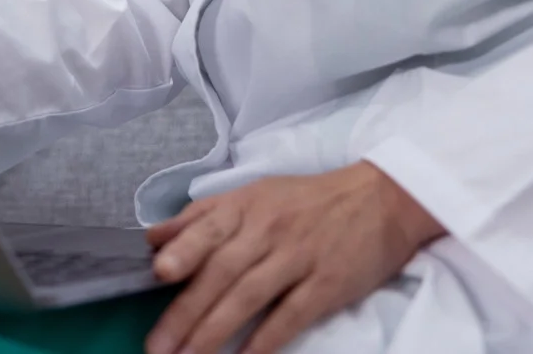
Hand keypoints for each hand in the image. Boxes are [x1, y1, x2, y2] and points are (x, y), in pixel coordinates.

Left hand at [145, 162, 444, 353]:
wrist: (381, 199)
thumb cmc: (307, 201)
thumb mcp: (253, 195)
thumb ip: (202, 218)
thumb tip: (151, 238)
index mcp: (246, 205)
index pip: (209, 227)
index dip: (184, 250)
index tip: (159, 274)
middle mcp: (268, 230)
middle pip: (221, 272)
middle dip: (185, 312)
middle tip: (157, 346)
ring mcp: (299, 257)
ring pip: (248, 297)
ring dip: (213, 332)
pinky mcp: (327, 284)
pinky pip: (290, 316)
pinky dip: (264, 341)